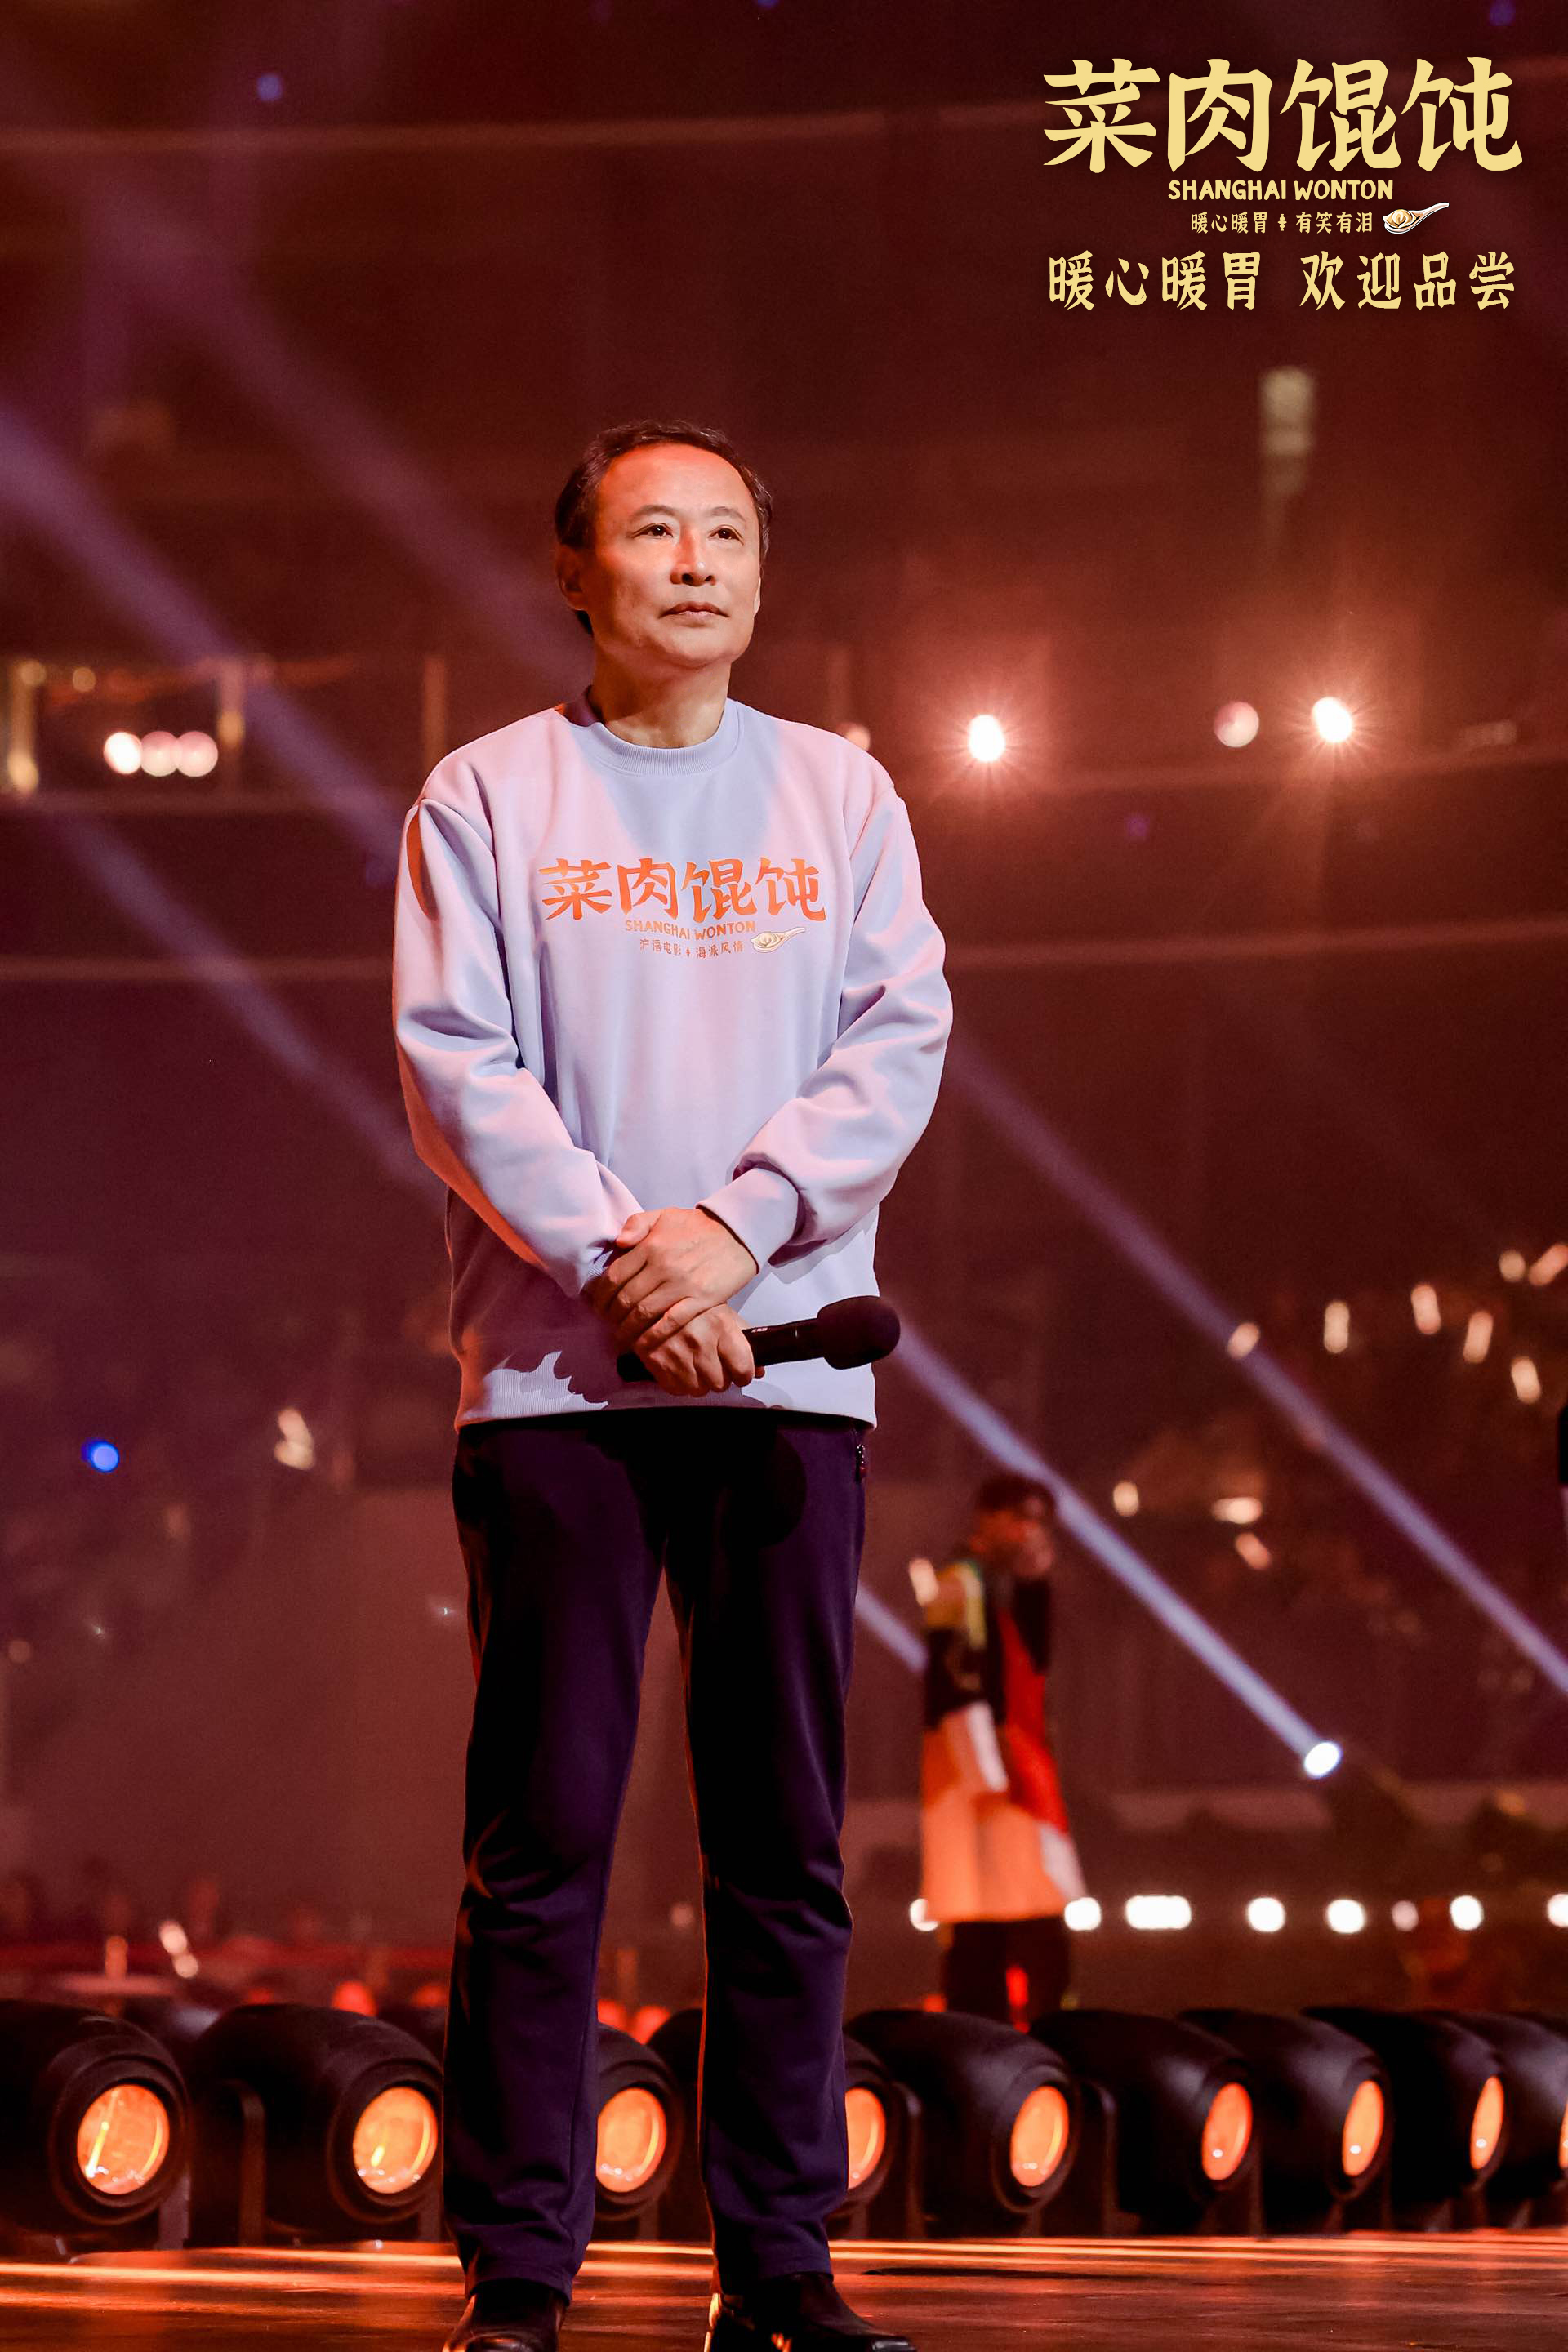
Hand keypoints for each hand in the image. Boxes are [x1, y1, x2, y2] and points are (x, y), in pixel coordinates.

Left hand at [584, 1206, 758, 1351]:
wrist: (738, 1233)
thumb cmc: (698, 1226)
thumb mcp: (665, 1215)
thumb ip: (638, 1224)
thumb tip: (618, 1243)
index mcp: (651, 1246)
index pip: (615, 1275)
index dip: (600, 1295)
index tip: (597, 1306)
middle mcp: (662, 1266)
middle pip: (625, 1298)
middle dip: (611, 1316)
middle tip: (607, 1324)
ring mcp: (682, 1285)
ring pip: (644, 1313)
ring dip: (627, 1329)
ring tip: (621, 1336)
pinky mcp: (700, 1300)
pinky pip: (670, 1322)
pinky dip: (652, 1336)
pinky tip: (643, 1344)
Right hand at [634, 1303, 756, 1397]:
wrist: (655, 1296)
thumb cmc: (693, 1306)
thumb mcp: (723, 1313)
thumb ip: (744, 1341)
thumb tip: (759, 1370)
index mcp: (720, 1325)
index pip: (742, 1368)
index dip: (744, 1373)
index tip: (740, 1371)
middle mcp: (699, 1340)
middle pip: (720, 1383)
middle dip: (720, 1377)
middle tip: (715, 1365)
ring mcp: (676, 1351)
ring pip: (698, 1389)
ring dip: (700, 1382)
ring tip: (696, 1365)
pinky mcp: (656, 1360)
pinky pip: (676, 1389)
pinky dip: (680, 1383)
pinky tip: (680, 1367)